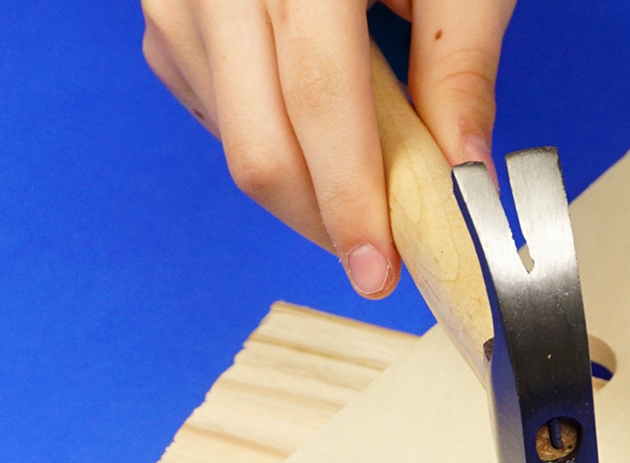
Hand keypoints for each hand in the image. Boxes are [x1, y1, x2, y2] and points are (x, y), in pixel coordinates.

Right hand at [141, 0, 515, 295]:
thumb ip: (459, 65)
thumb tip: (464, 172)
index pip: (318, 103)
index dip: (351, 200)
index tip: (380, 269)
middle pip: (257, 141)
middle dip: (321, 219)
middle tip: (376, 257)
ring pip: (228, 137)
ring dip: (297, 187)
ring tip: (359, 187)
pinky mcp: (165, 12)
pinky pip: (207, 108)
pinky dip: (265, 140)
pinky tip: (312, 133)